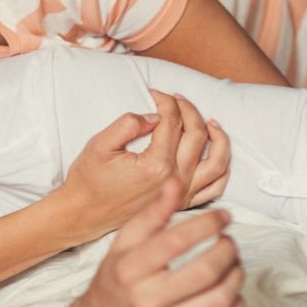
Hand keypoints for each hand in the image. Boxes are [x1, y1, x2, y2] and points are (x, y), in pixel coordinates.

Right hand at [42, 182, 243, 306]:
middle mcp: (145, 300)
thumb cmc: (115, 283)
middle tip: (228, 240)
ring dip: (236, 275)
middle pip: (205, 271)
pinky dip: (235, 304)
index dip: (207, 224)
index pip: (175, 241)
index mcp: (129, 270)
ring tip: (232, 263)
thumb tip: (173, 182)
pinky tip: (229, 291)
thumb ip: (151, 214)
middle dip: (227, 250)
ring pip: (219, 299)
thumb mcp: (123, 245)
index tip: (223, 216)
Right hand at [60, 90, 229, 234]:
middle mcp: (174, 180)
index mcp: (156, 164)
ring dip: (217, 137)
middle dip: (188, 110)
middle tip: (175, 99)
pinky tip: (217, 154)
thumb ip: (128, 124)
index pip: (172, 122)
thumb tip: (154, 116)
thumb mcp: (100, 145)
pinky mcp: (182, 204)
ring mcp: (182, 194)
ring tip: (209, 122)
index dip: (166, 102)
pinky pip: (215, 187)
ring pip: (216, 161)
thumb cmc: (89, 180)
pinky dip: (222, 169)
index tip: (156, 93)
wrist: (83, 213)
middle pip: (196, 135)